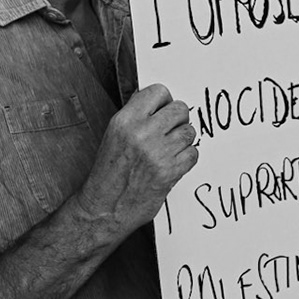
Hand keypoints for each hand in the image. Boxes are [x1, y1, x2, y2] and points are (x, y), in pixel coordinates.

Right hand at [80, 85, 198, 236]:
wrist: (105, 207)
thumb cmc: (109, 172)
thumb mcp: (114, 135)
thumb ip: (137, 116)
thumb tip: (159, 102)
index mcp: (125, 121)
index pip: (158, 92)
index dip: (164, 101)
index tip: (163, 110)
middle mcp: (142, 133)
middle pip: (180, 109)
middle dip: (178, 119)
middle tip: (170, 131)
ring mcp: (158, 152)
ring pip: (190, 131)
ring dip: (183, 140)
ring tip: (169, 149)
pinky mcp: (171, 171)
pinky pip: (194, 153)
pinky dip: (187, 158)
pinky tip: (173, 163)